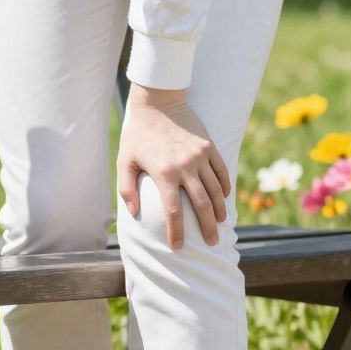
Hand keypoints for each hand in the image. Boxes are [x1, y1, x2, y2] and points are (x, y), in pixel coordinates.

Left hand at [117, 85, 230, 249]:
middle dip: (208, 227)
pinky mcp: (209, 147)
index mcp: (163, 172)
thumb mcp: (124, 159)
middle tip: (212, 243)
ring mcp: (200, 156)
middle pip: (202, 205)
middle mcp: (185, 167)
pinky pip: (222, 171)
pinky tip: (225, 198)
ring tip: (220, 224)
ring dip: (220, 210)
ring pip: (216, 190)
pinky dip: (225, 187)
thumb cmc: (138, 133)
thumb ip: (127, 187)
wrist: (158, 102)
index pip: (173, 211)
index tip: (178, 247)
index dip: (176, 232)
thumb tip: (134, 213)